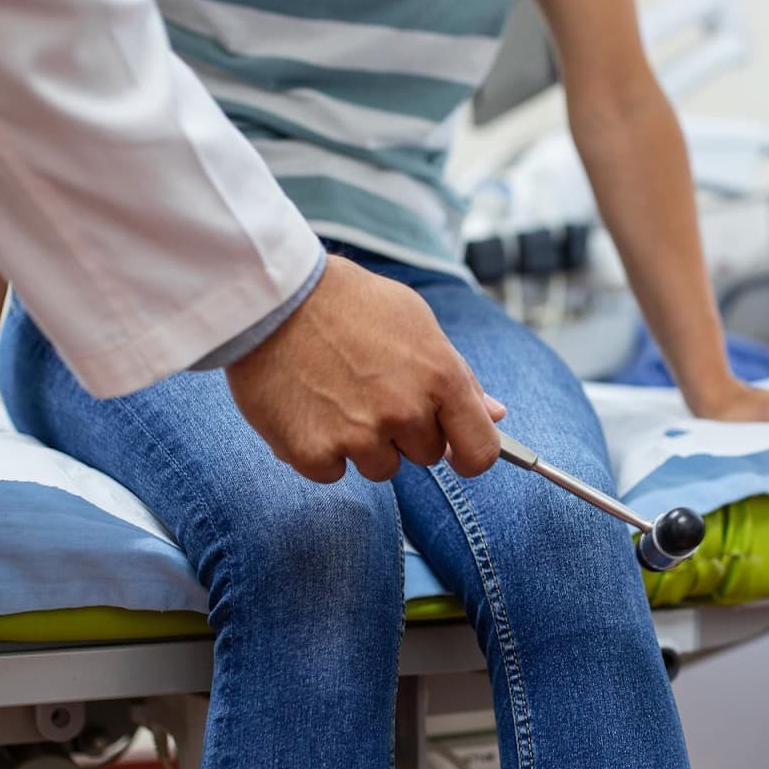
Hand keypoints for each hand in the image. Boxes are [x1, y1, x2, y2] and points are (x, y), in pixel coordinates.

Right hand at [225, 255, 504, 483]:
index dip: (470, 454)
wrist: (273, 297)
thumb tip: (495, 414)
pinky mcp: (312, 452)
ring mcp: (357, 436)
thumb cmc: (349, 304)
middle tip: (371, 389)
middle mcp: (404, 412)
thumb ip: (460, 376)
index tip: (456, 450)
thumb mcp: (417, 323)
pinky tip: (308, 408)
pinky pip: (332, 472)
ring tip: (336, 394)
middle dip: (405, 432)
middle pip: (425, 456)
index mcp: (440, 378)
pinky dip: (320, 450)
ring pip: (379, 467)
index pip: (481, 451)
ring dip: (362, 443)